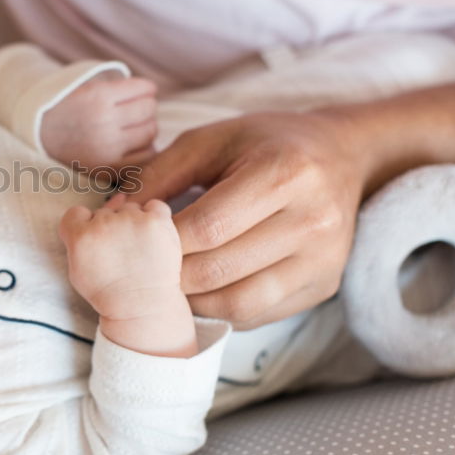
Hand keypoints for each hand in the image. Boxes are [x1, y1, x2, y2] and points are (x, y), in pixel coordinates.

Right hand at [41, 71, 157, 171]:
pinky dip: (145, 151)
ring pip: (151, 133)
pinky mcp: (108, 169)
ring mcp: (107, 148)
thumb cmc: (70, 107)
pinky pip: (145, 159)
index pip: (145, 89)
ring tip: (131, 128)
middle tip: (133, 111)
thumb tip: (154, 94)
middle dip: (145, 108)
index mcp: (98, 96)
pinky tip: (134, 146)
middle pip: (149, 110)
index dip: (146, 89)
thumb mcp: (89, 87)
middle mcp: (104, 122)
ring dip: (146, 128)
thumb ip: (121, 87)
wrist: (40, 136)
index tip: (139, 93)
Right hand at [58, 193, 181, 320]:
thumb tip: (111, 199)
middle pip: (106, 212)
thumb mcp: (79, 269)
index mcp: (80, 237)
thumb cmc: (109, 291)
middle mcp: (104, 224)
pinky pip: (156, 206)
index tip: (97, 244)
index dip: (85, 228)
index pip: (76, 214)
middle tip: (123, 253)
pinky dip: (156, 219)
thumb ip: (81, 236)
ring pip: (131, 208)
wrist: (144, 307)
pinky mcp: (157, 221)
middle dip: (114, 227)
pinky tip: (154, 240)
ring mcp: (132, 220)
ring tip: (141, 250)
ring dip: (136, 223)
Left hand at [126, 110, 364, 329]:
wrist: (341, 155)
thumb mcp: (211, 140)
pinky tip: (202, 291)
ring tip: (168, 284)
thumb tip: (113, 213)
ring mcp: (324, 259)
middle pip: (220, 270)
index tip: (135, 241)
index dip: (162, 242)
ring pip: (240, 303)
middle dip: (170, 275)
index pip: (208, 227)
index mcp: (284, 172)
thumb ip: (160, 174)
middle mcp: (313, 220)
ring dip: (193, 301)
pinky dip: (221, 310)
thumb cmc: (265, 143)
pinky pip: (260, 314)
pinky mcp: (325, 285)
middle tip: (141, 269)